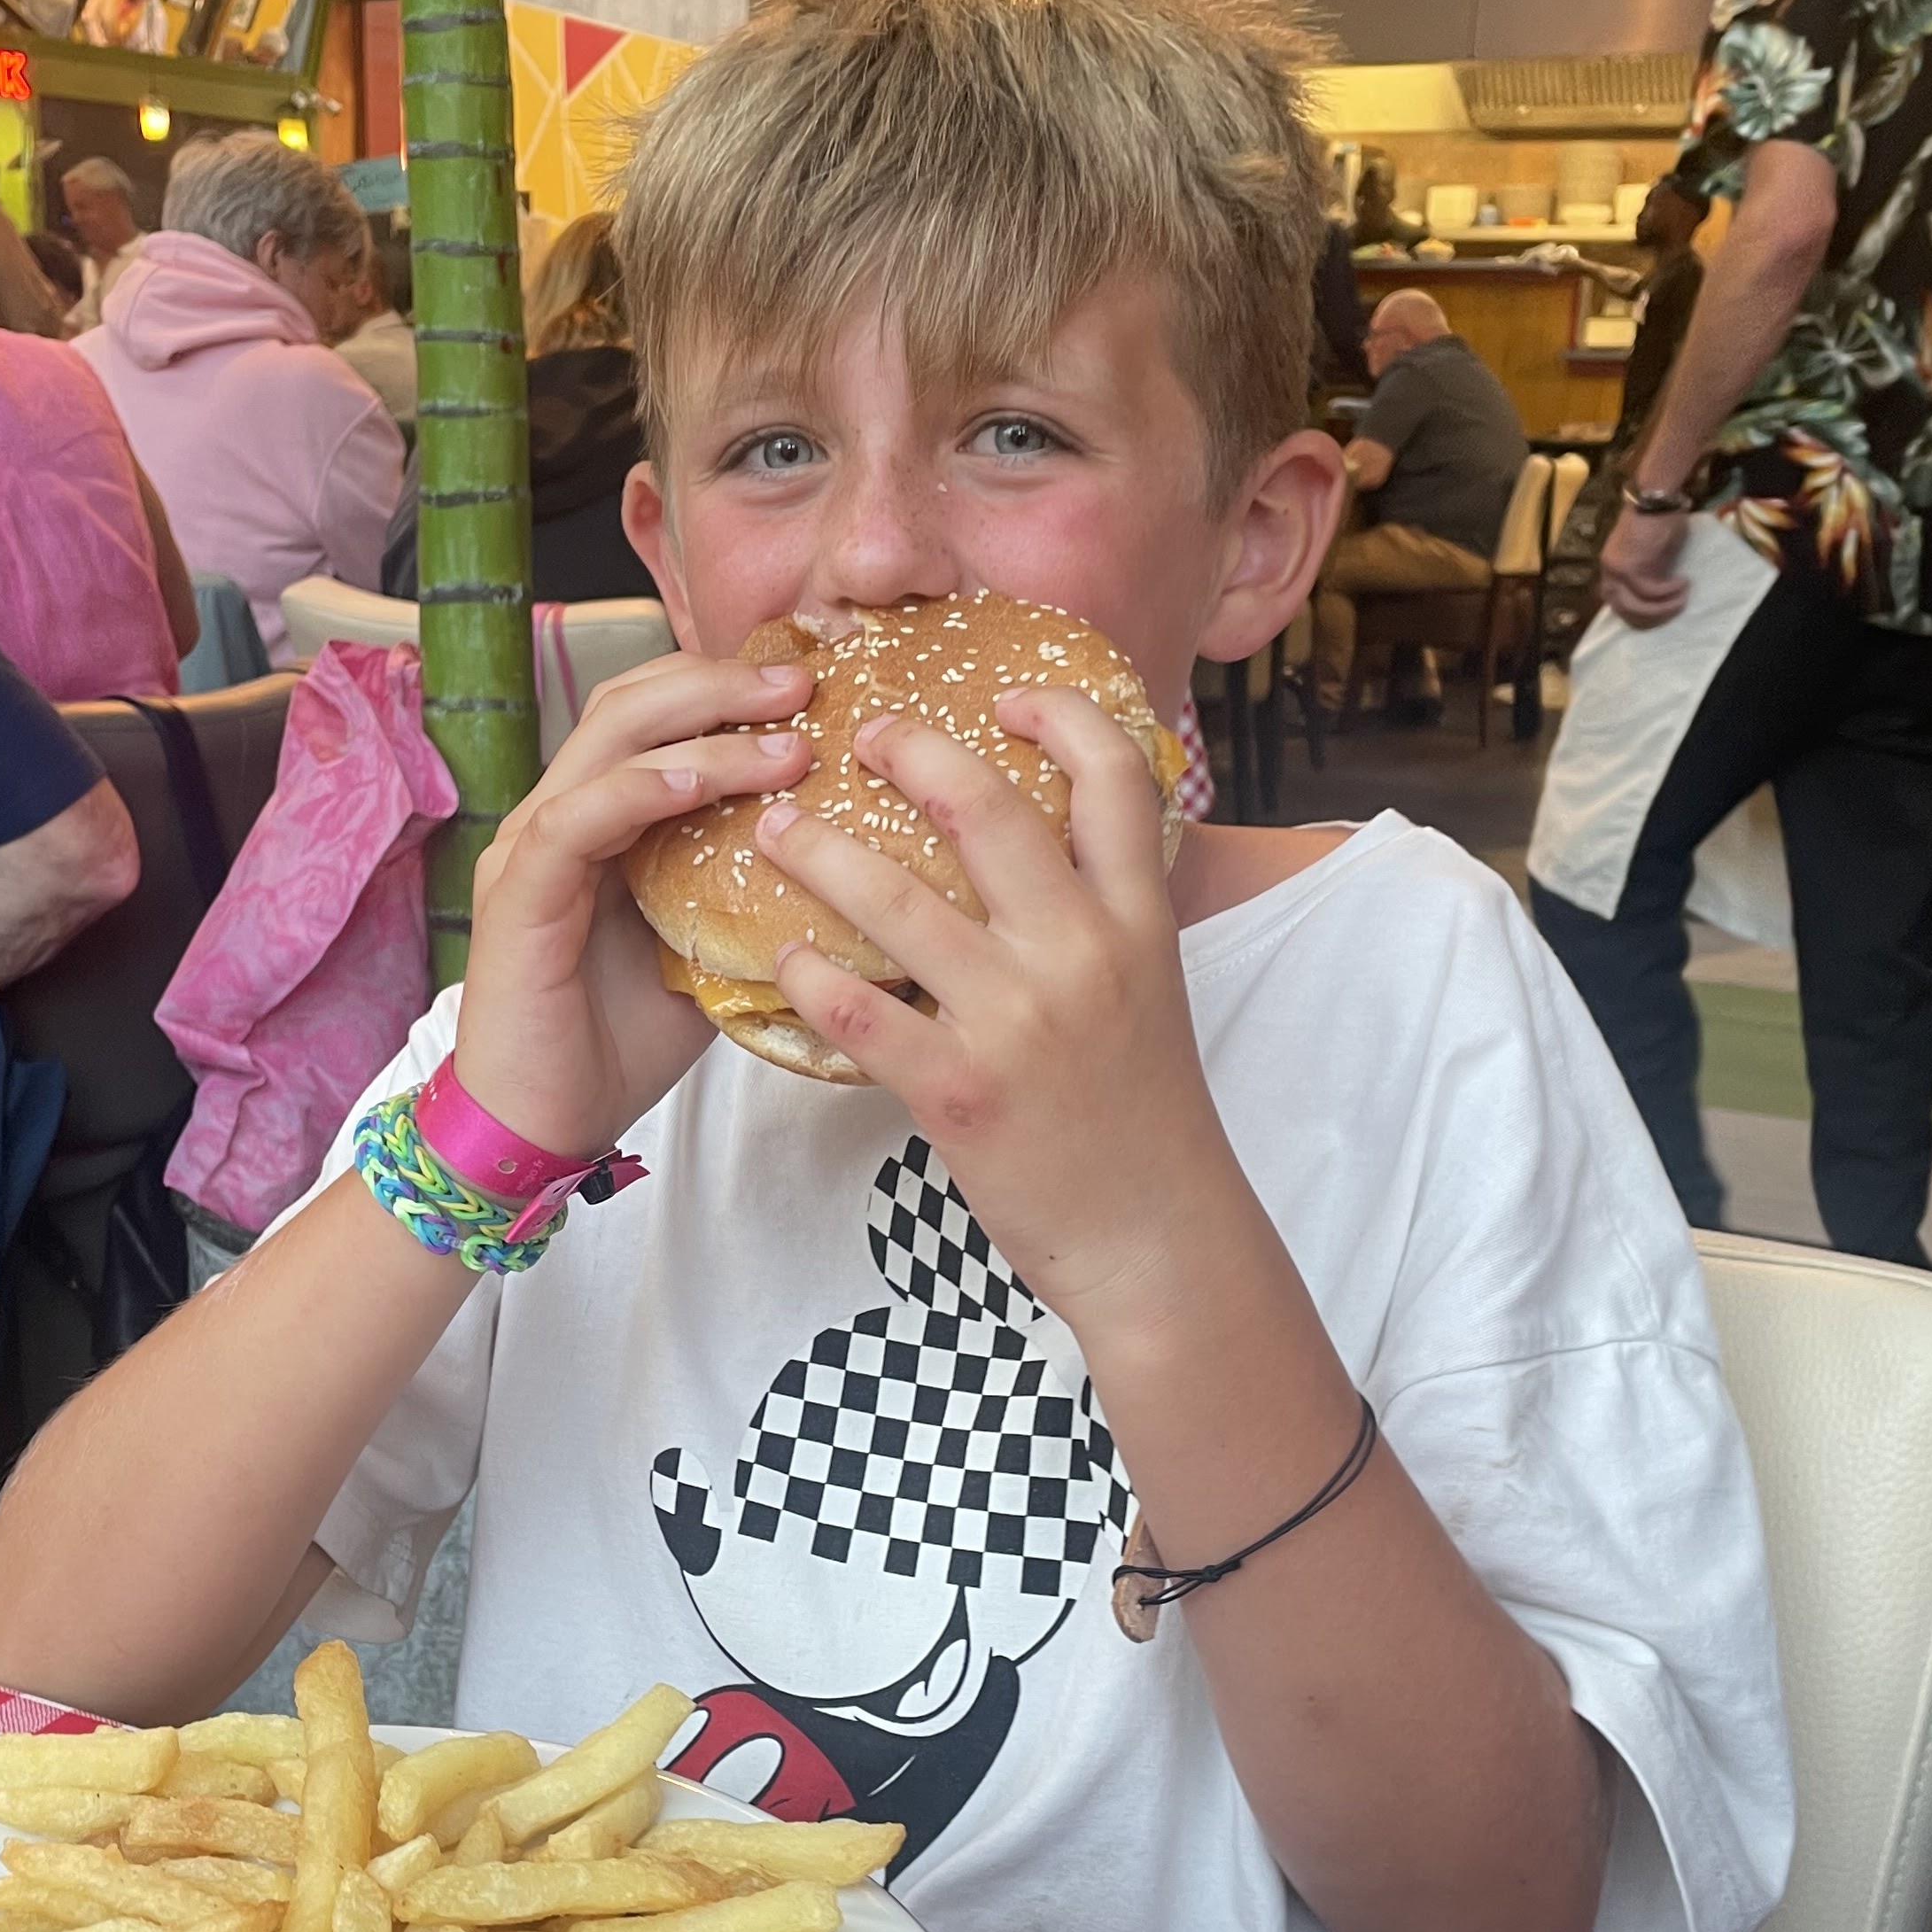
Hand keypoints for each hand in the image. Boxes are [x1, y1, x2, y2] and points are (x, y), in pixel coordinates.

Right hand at [450, 647, 815, 1157]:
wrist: (544, 1126)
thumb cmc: (616, 1044)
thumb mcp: (705, 954)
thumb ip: (745, 898)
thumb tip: (844, 870)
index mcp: (598, 821)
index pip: (651, 717)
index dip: (724, 687)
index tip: (813, 686)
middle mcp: (558, 817)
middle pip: (630, 707)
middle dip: (721, 684)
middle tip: (805, 684)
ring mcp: (530, 850)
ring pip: (610, 749)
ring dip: (702, 733)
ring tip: (785, 738)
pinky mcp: (518, 896)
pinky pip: (574, 820)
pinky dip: (638, 791)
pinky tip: (699, 783)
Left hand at [757, 692, 1241, 1347]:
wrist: (1156, 1236)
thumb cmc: (1143, 1115)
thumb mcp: (1148, 991)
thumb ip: (1101, 916)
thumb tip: (1048, 845)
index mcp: (1136, 921)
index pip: (1115, 778)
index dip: (1060, 715)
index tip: (1005, 695)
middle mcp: (1081, 955)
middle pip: (985, 811)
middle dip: (913, 754)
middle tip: (861, 736)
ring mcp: (1017, 1022)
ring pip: (896, 900)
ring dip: (819, 852)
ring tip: (775, 827)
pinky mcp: (960, 1091)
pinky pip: (858, 1012)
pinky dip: (806, 977)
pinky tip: (779, 958)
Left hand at [1600, 502, 1692, 628]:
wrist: (1656, 496)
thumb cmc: (1658, 518)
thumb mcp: (1652, 551)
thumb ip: (1651, 571)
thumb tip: (1661, 591)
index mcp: (1611, 566)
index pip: (1615, 600)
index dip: (1636, 611)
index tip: (1658, 612)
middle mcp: (1609, 570)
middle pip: (1622, 608)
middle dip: (1649, 617)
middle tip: (1673, 610)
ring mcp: (1617, 569)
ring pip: (1634, 604)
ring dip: (1661, 608)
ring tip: (1682, 599)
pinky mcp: (1631, 566)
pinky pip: (1650, 591)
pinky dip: (1668, 592)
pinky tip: (1683, 584)